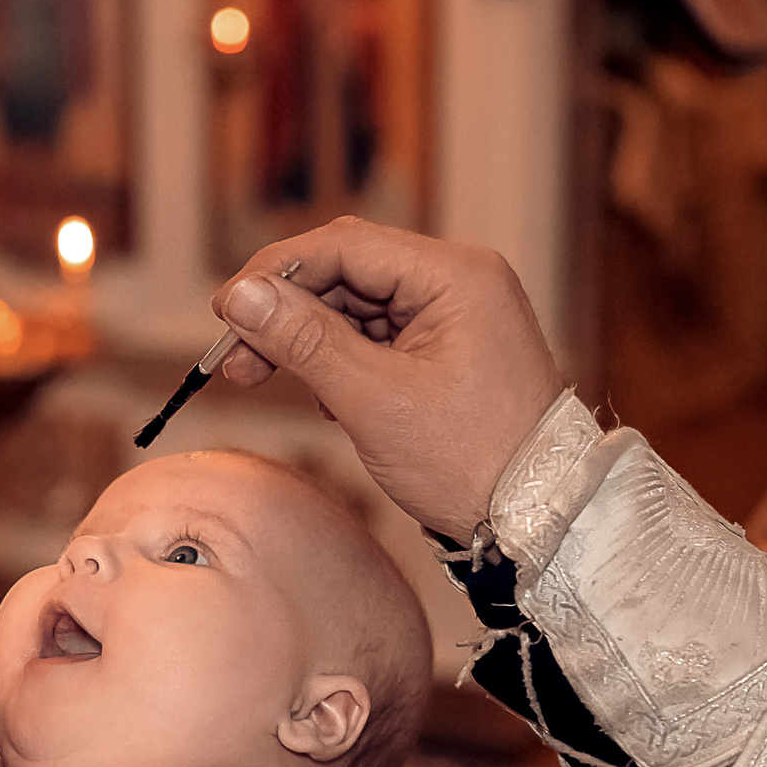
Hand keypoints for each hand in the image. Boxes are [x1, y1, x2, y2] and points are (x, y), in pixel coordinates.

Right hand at [210, 221, 566, 538]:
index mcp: (456, 275)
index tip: (225, 311)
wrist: (542, 520)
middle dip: (286, 312)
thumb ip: (303, 340)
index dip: (275, 273)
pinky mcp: (450, 350)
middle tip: (236, 358)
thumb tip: (240, 296)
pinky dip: (341, 362)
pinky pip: (380, 339)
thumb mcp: (373, 400)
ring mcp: (458, 316)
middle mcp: (461, 282)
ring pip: (357, 308)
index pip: (344, 246)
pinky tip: (322, 398)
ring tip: (264, 381)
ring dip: (308, 341)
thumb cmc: (472, 462)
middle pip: (348, 273)